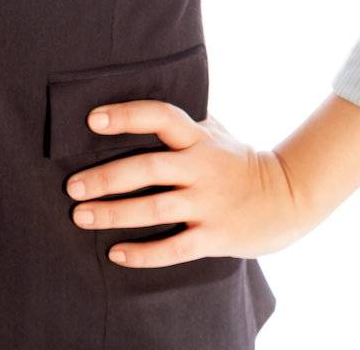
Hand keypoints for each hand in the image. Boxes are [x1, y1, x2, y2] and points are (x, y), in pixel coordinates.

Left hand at [63, 98, 321, 266]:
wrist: (288, 197)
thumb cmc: (239, 160)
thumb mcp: (215, 131)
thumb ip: (183, 121)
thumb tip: (139, 105)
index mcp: (198, 137)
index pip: (160, 117)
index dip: (127, 116)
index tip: (93, 120)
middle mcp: (201, 168)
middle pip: (148, 168)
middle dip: (106, 177)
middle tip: (72, 185)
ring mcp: (208, 203)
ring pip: (154, 209)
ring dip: (114, 214)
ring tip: (81, 216)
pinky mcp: (214, 237)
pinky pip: (174, 248)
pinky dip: (143, 254)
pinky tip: (116, 254)